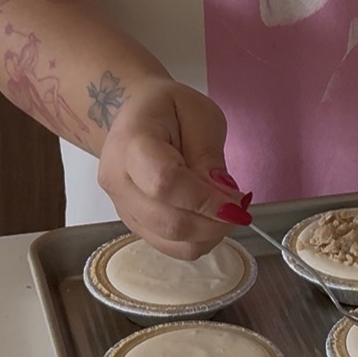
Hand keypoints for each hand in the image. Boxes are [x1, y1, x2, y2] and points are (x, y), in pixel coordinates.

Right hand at [97, 77, 248, 259]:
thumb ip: (209, 154)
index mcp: (130, 143)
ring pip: (171, 242)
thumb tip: (224, 195)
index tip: (239, 201)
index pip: (166, 183)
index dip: (206, 200)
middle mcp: (118, 181)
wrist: (131, 116)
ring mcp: (122, 208)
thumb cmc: (167, 109)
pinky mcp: (134, 225)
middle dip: (214, 222)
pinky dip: (198, 240)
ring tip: (226, 210)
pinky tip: (210, 218)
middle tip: (240, 206)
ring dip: (209, 234)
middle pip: (169, 221)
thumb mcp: (198, 113)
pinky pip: (170, 247)